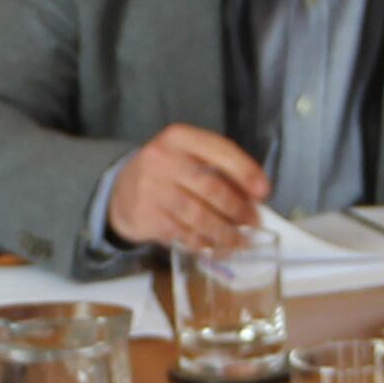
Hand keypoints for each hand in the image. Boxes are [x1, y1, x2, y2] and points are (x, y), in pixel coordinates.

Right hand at [104, 123, 269, 253]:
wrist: (120, 191)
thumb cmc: (165, 172)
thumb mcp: (187, 156)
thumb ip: (218, 168)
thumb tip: (253, 196)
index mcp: (180, 137)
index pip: (221, 151)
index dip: (246, 172)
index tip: (263, 191)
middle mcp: (163, 159)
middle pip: (212, 187)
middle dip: (238, 209)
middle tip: (252, 221)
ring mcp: (152, 189)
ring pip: (199, 215)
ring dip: (224, 232)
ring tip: (238, 240)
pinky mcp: (147, 216)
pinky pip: (184, 233)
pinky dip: (203, 242)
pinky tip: (214, 245)